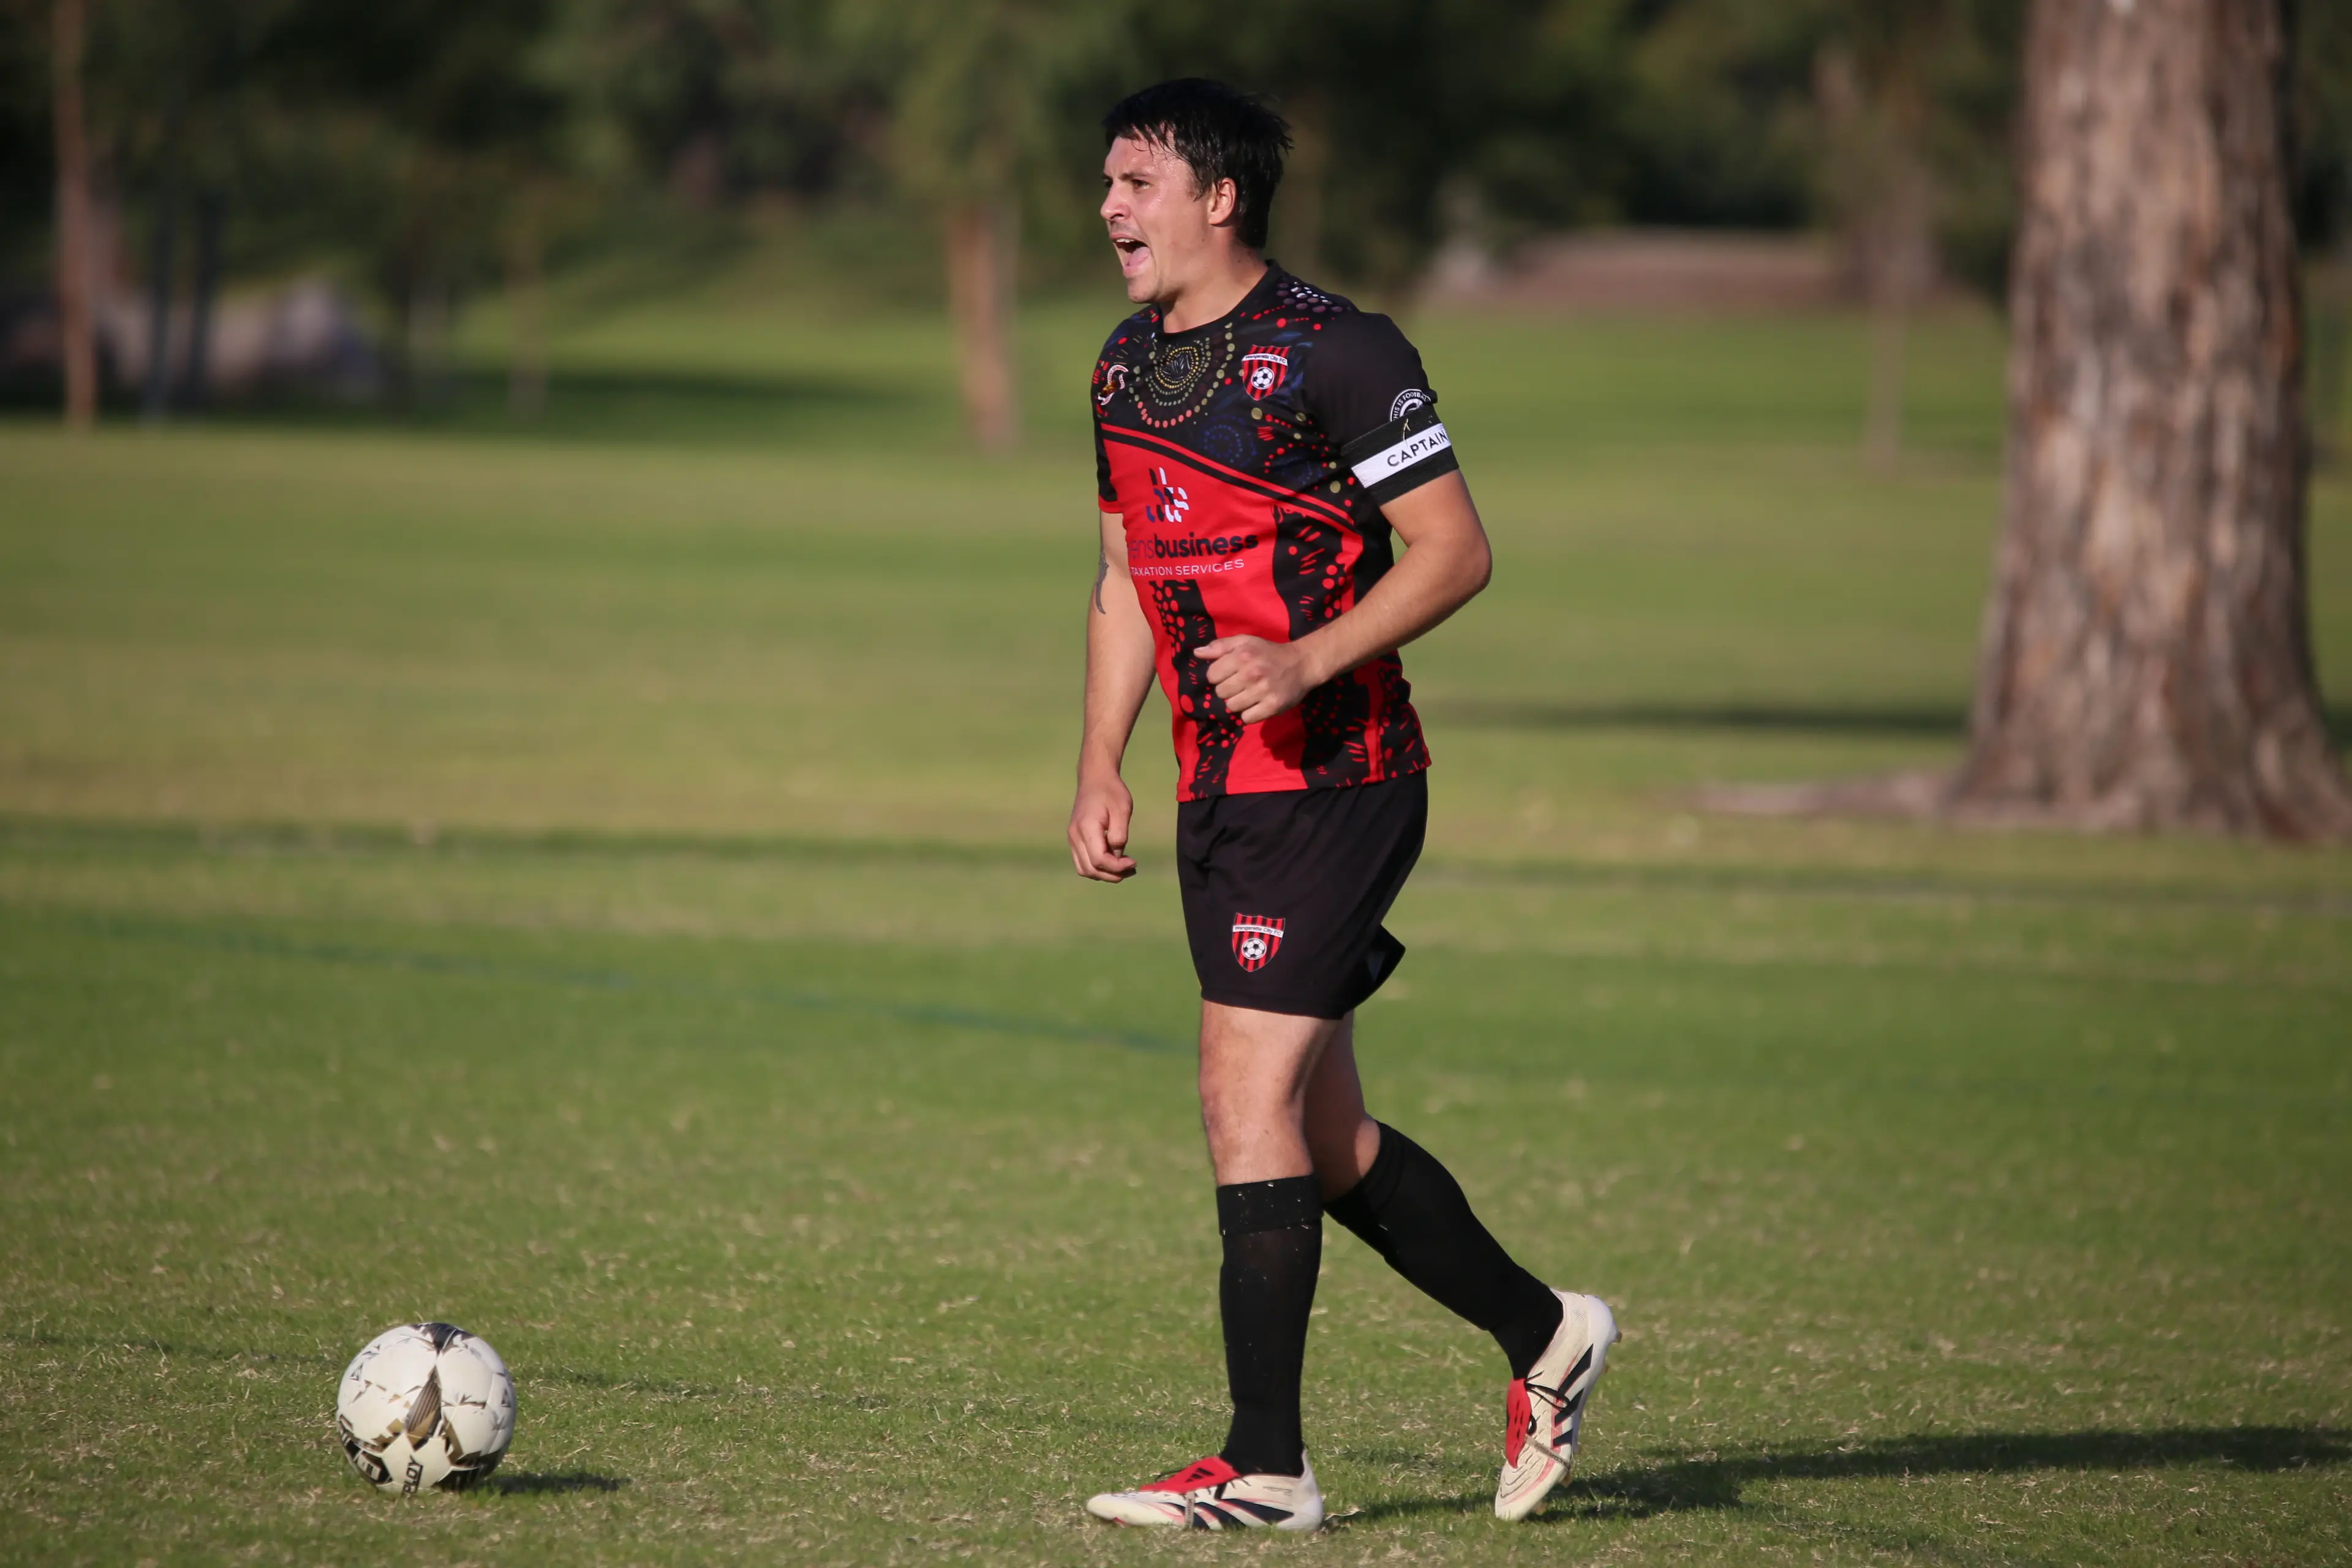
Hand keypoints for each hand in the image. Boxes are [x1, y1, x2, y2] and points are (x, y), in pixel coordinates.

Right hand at [1068, 770, 1136, 881]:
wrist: (1095, 778)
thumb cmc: (1111, 792)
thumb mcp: (1122, 810)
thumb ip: (1119, 835)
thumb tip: (1118, 856)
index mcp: (1086, 828)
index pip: (1099, 860)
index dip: (1118, 867)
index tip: (1134, 862)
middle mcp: (1075, 836)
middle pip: (1091, 869)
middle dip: (1112, 875)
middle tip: (1132, 869)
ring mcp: (1072, 838)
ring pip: (1085, 869)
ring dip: (1104, 874)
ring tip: (1124, 868)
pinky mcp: (1075, 839)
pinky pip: (1083, 862)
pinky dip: (1097, 867)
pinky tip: (1114, 860)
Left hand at [1195, 636, 1321, 725]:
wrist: (1301, 663)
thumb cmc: (1269, 652)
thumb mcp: (1245, 642)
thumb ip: (1220, 646)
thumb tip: (1197, 653)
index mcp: (1242, 655)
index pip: (1212, 675)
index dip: (1218, 675)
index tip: (1230, 673)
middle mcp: (1251, 673)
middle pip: (1220, 693)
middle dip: (1228, 689)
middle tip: (1242, 684)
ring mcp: (1263, 691)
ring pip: (1232, 707)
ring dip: (1239, 702)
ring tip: (1250, 694)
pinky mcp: (1273, 706)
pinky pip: (1247, 718)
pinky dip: (1250, 714)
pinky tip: (1258, 704)